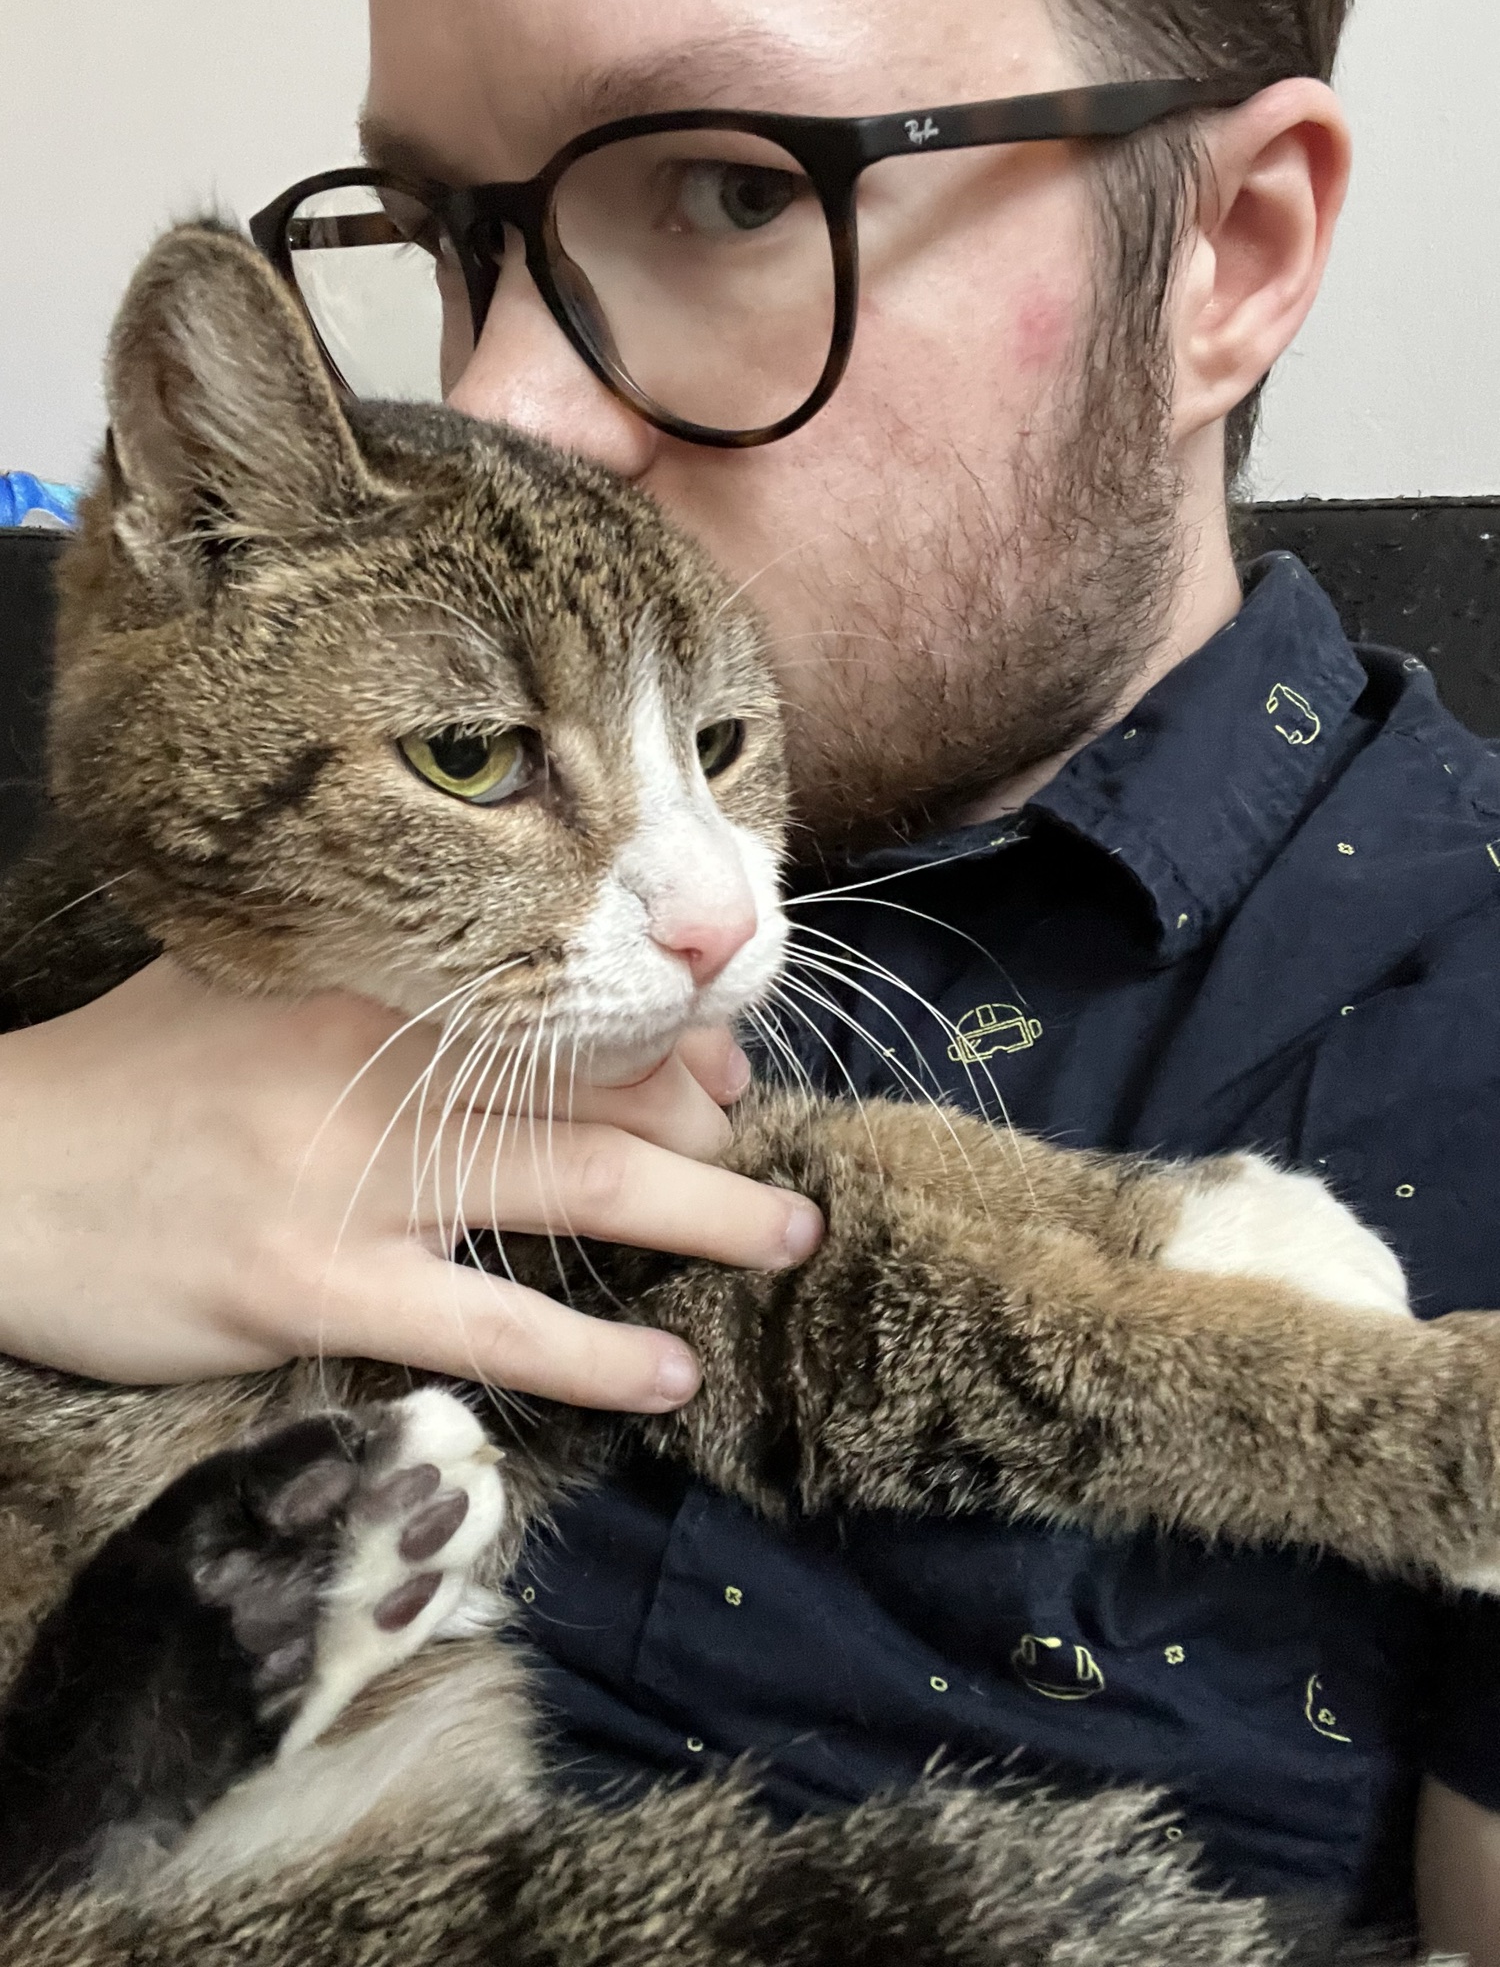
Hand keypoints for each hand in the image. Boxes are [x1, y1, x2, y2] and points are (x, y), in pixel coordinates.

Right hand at [0, 959, 821, 1403]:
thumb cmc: (132, 1085)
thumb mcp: (249, 988)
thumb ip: (378, 985)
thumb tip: (512, 997)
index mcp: (373, 978)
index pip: (566, 997)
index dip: (667, 1037)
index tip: (722, 1069)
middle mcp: (379, 1061)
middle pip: (598, 1081)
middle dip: (710, 1125)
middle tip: (773, 1159)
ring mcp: (352, 1174)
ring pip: (577, 1185)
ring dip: (708, 1217)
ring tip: (790, 1241)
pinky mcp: (316, 1286)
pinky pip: (490, 1324)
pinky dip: (592, 1355)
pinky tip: (666, 1375)